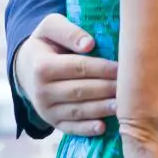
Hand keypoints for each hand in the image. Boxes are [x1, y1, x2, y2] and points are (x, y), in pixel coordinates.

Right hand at [14, 14, 117, 137]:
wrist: (26, 67)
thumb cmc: (47, 44)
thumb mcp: (51, 28)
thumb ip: (68, 31)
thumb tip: (89, 44)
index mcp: (42, 66)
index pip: (78, 68)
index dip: (102, 69)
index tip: (122, 68)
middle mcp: (41, 90)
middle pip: (80, 91)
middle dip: (107, 89)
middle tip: (131, 88)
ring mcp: (45, 109)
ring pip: (78, 111)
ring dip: (101, 109)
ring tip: (123, 106)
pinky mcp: (52, 121)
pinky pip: (70, 128)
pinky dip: (86, 129)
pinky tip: (103, 127)